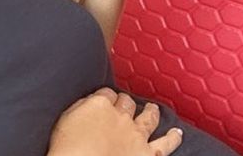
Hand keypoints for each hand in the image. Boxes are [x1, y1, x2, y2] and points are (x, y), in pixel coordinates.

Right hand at [48, 88, 182, 155]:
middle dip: (126, 101)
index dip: (105, 96)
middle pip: (127, 103)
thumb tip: (89, 102)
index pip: (106, 93)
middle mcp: (122, 117)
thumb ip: (80, 107)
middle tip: (125, 102)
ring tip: (153, 108)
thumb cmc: (68, 147)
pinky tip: (176, 134)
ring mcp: (137, 135)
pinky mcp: (148, 154)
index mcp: (101, 105)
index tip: (104, 99)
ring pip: (149, 118)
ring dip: (152, 112)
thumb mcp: (66, 118)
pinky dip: (172, 138)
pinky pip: (165, 144)